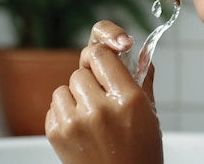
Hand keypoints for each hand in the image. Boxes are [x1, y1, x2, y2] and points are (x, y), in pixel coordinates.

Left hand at [45, 21, 162, 163]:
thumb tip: (137, 50)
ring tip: (92, 116)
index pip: (101, 53)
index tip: (108, 59)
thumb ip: (142, 77)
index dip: (103, 53)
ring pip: (64, 87)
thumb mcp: (150, 112)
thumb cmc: (141, 152)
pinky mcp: (57, 135)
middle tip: (104, 98)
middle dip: (91, 80)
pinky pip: (53, 106)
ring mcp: (76, 123)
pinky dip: (65, 112)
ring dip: (75, 96)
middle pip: (81, 71)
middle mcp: (100, 109)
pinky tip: (82, 128)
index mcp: (128, 99)